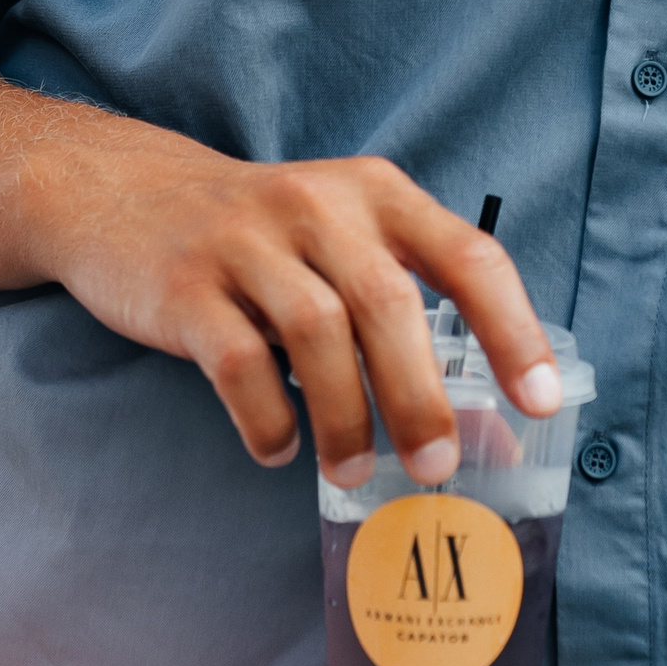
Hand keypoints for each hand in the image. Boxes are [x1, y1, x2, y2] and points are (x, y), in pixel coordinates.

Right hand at [14, 126, 559, 488]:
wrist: (126, 192)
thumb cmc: (264, 236)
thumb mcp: (341, 240)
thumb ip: (404, 313)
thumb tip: (483, 430)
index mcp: (378, 193)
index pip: (469, 256)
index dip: (513, 331)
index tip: (540, 401)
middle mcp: (320, 205)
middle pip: (389, 304)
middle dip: (420, 396)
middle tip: (438, 466)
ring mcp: (248, 241)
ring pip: (317, 335)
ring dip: (345, 418)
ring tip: (355, 472)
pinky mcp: (187, 285)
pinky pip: (240, 362)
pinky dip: (269, 419)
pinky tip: (280, 448)